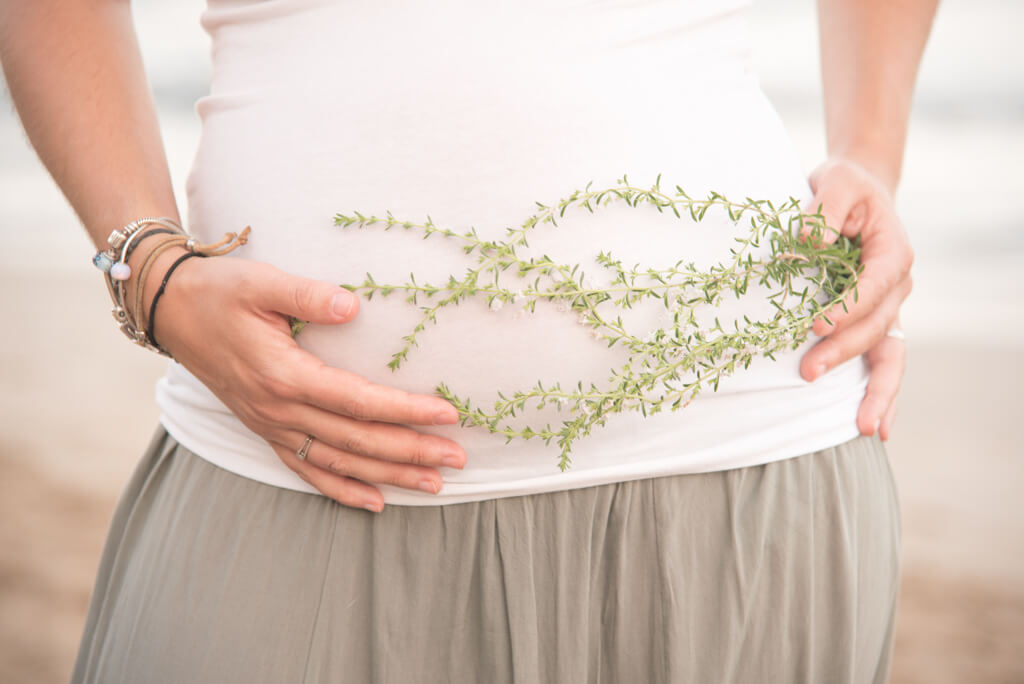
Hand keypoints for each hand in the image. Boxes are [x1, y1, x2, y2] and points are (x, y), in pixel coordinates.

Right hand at [143, 249, 466, 511]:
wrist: (171, 310)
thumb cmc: (219, 291)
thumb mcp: (261, 281)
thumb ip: (308, 295)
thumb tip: (353, 305)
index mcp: (284, 374)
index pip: (358, 401)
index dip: (405, 410)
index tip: (448, 414)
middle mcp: (279, 410)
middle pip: (356, 441)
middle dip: (410, 452)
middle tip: (457, 459)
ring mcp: (271, 426)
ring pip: (338, 463)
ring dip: (387, 476)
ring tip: (434, 486)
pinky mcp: (265, 430)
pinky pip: (307, 470)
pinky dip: (342, 490)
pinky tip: (375, 503)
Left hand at [798, 158, 912, 440]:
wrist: (856, 193)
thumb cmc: (843, 187)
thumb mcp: (833, 183)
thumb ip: (822, 211)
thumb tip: (806, 242)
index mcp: (892, 252)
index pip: (876, 285)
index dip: (849, 306)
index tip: (818, 323)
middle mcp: (898, 286)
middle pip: (877, 327)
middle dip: (844, 352)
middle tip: (807, 372)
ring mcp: (889, 309)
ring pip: (890, 355)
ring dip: (874, 390)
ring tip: (862, 426)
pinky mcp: (873, 322)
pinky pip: (883, 361)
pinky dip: (881, 394)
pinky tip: (875, 426)